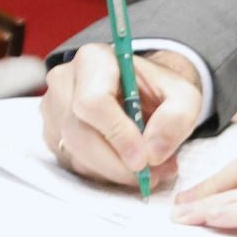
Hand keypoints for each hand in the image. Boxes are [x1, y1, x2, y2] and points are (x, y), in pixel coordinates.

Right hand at [41, 44, 202, 190]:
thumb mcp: (184, 95)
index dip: (118, 135)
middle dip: (118, 164)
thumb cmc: (159, 90)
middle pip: (80, 134)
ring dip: (114, 172)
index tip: (143, 160)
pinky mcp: (53, 135)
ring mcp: (53, 110)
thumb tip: (153, 152)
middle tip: (152, 176)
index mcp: (93, 60)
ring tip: (150, 172)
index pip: (94, 102)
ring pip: (76, 154)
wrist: (143, 92)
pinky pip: (74, 164)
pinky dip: (104, 173)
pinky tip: (128, 167)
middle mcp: (65, 82)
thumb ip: (177, 118)